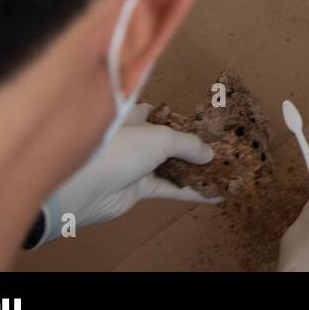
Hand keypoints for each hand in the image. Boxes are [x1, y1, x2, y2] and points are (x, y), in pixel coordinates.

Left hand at [38, 104, 218, 245]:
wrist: (85, 186)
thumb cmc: (120, 148)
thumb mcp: (161, 137)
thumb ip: (188, 144)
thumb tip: (210, 153)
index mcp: (135, 117)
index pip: (162, 115)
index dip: (183, 120)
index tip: (208, 126)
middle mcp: (136, 139)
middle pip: (170, 142)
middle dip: (194, 148)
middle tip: (222, 150)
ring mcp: (137, 165)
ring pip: (172, 166)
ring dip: (195, 171)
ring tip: (224, 172)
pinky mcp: (138, 190)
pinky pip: (169, 189)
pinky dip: (190, 192)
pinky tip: (214, 194)